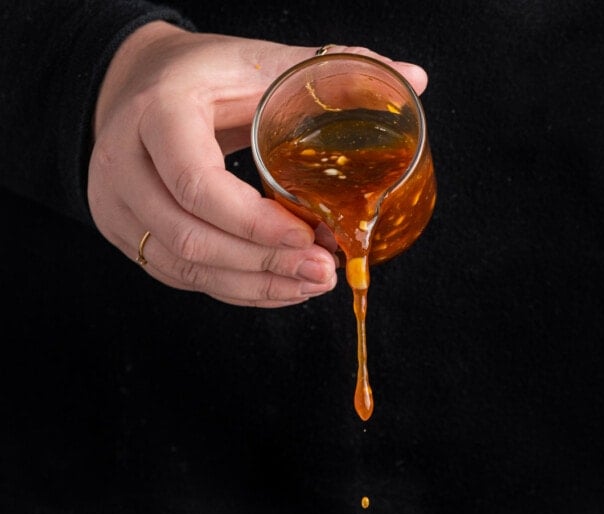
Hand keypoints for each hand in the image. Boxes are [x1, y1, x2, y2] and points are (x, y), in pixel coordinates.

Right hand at [88, 24, 427, 307]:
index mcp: (155, 111)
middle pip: (190, 238)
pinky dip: (237, 289)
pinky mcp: (127, 236)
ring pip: (186, 268)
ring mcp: (117, 207)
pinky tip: (281, 287)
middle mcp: (123, 164)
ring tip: (313, 284)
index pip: (195, 182)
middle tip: (324, 272)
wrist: (132, 86)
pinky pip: (183, 279)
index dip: (254, 222)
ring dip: (256, 285)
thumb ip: (327, 72)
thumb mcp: (254, 60)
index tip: (310, 236)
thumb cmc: (200, 75)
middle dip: (264, 265)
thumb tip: (413, 78)